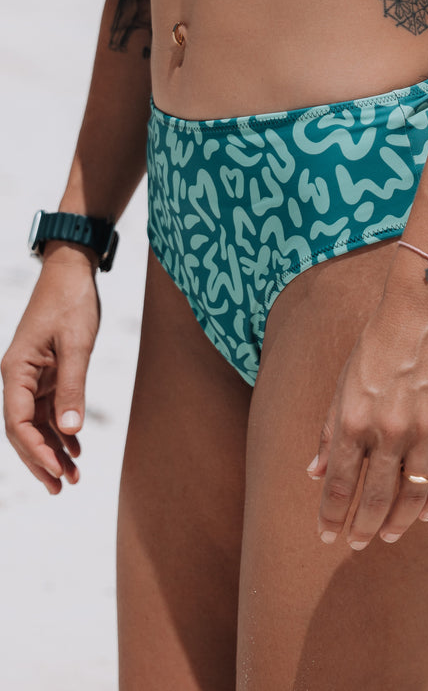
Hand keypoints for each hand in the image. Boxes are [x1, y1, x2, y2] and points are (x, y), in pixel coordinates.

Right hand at [2, 248, 99, 493]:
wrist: (71, 273)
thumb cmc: (71, 302)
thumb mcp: (77, 345)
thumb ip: (73, 387)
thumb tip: (70, 430)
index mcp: (16, 370)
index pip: (17, 422)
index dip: (35, 451)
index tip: (56, 472)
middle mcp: (18, 377)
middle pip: (22, 430)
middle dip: (41, 461)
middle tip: (62, 488)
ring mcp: (31, 376)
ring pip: (36, 423)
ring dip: (53, 450)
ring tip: (73, 477)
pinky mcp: (47, 372)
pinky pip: (49, 409)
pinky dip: (62, 430)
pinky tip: (76, 449)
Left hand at [307, 294, 427, 548]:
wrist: (421, 312)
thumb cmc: (375, 346)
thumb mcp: (343, 385)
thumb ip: (329, 431)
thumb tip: (314, 472)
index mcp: (353, 421)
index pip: (339, 484)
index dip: (330, 515)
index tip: (326, 536)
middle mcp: (387, 432)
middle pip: (373, 497)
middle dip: (360, 528)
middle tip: (355, 545)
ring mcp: (425, 430)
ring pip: (411, 495)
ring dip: (397, 521)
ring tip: (386, 535)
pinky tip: (425, 516)